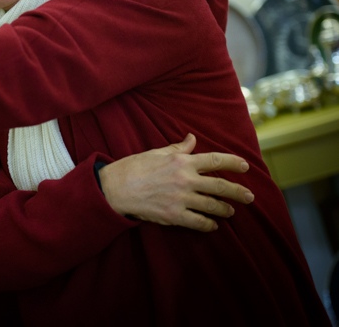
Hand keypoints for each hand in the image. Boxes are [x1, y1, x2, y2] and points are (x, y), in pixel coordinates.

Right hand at [98, 133, 253, 231]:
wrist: (114, 188)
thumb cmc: (133, 168)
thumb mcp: (156, 152)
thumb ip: (178, 148)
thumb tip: (192, 138)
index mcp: (181, 162)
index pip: (214, 161)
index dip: (233, 163)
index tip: (245, 167)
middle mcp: (185, 180)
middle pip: (221, 186)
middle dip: (238, 192)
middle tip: (249, 197)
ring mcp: (181, 199)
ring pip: (213, 206)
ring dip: (225, 210)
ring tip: (230, 211)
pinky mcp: (174, 216)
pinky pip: (199, 222)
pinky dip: (208, 224)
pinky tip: (212, 225)